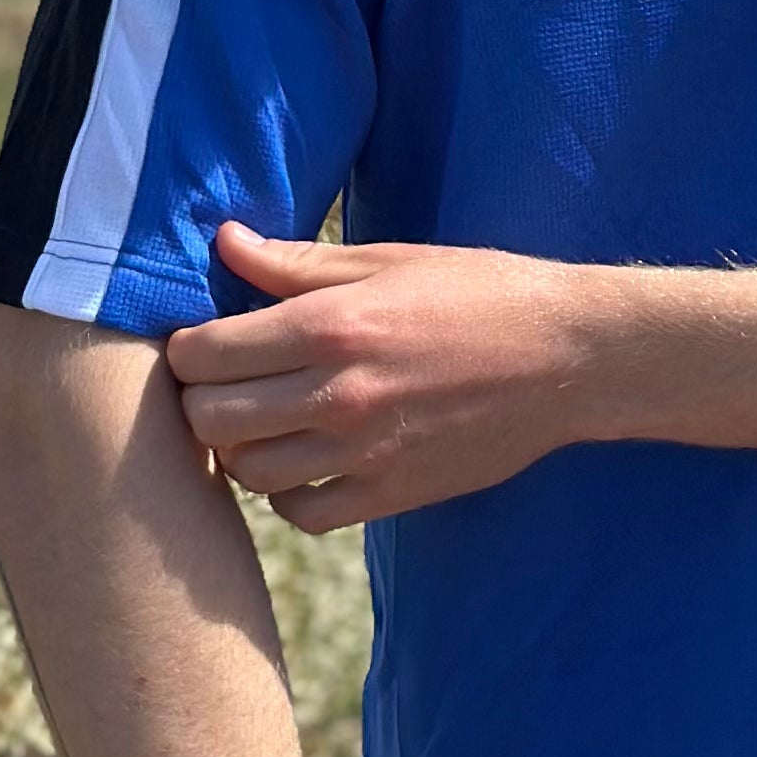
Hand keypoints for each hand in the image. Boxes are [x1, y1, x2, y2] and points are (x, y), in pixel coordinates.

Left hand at [167, 220, 597, 528]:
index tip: (207, 343)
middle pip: (208, 419)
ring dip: (241, 449)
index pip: (201, 354)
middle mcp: (336, 394)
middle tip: (229, 384)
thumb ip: (296, 262)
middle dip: (203, 399)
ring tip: (265, 422)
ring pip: (246, 473)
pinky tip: (307, 462)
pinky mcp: (390, 494)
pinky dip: (289, 494)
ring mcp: (362, 452)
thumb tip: (225, 242)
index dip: (188, 349)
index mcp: (329, 325)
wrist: (568, 356)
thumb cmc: (480, 291)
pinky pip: (301, 515)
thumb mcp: (389, 260)